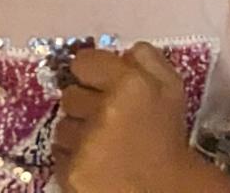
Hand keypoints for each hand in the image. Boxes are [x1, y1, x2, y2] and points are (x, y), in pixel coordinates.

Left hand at [54, 42, 213, 192]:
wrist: (165, 189)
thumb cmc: (167, 137)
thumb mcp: (170, 88)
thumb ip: (148, 58)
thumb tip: (122, 50)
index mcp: (129, 84)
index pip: (83, 61)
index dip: (90, 72)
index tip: (99, 83)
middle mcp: (104, 110)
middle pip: (69, 95)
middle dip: (84, 104)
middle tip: (105, 118)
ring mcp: (85, 143)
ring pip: (61, 125)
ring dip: (77, 132)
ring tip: (102, 144)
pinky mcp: (72, 171)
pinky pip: (58, 153)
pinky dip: (73, 156)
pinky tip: (95, 162)